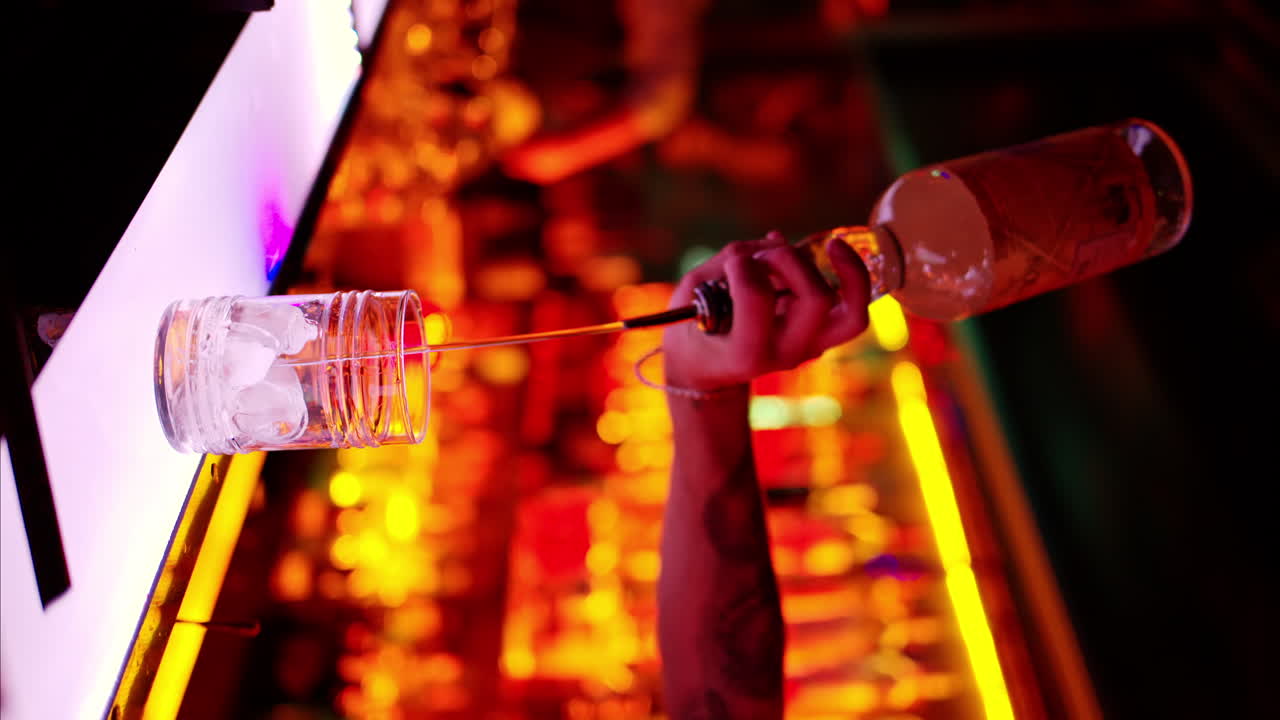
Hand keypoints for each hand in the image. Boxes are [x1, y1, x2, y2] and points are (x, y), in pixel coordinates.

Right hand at [662, 231, 871, 391]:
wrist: (706, 369)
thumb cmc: (693, 326)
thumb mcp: (695, 291)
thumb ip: (732, 261)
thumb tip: (778, 241)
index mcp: (745, 352)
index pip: (758, 297)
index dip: (743, 266)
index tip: (730, 262)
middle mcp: (784, 354)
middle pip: (815, 299)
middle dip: (789, 260)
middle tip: (763, 256)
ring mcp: (807, 349)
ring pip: (853, 313)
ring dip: (843, 270)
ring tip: (827, 247)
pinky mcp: (820, 338)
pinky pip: (852, 308)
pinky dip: (850, 278)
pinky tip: (833, 252)